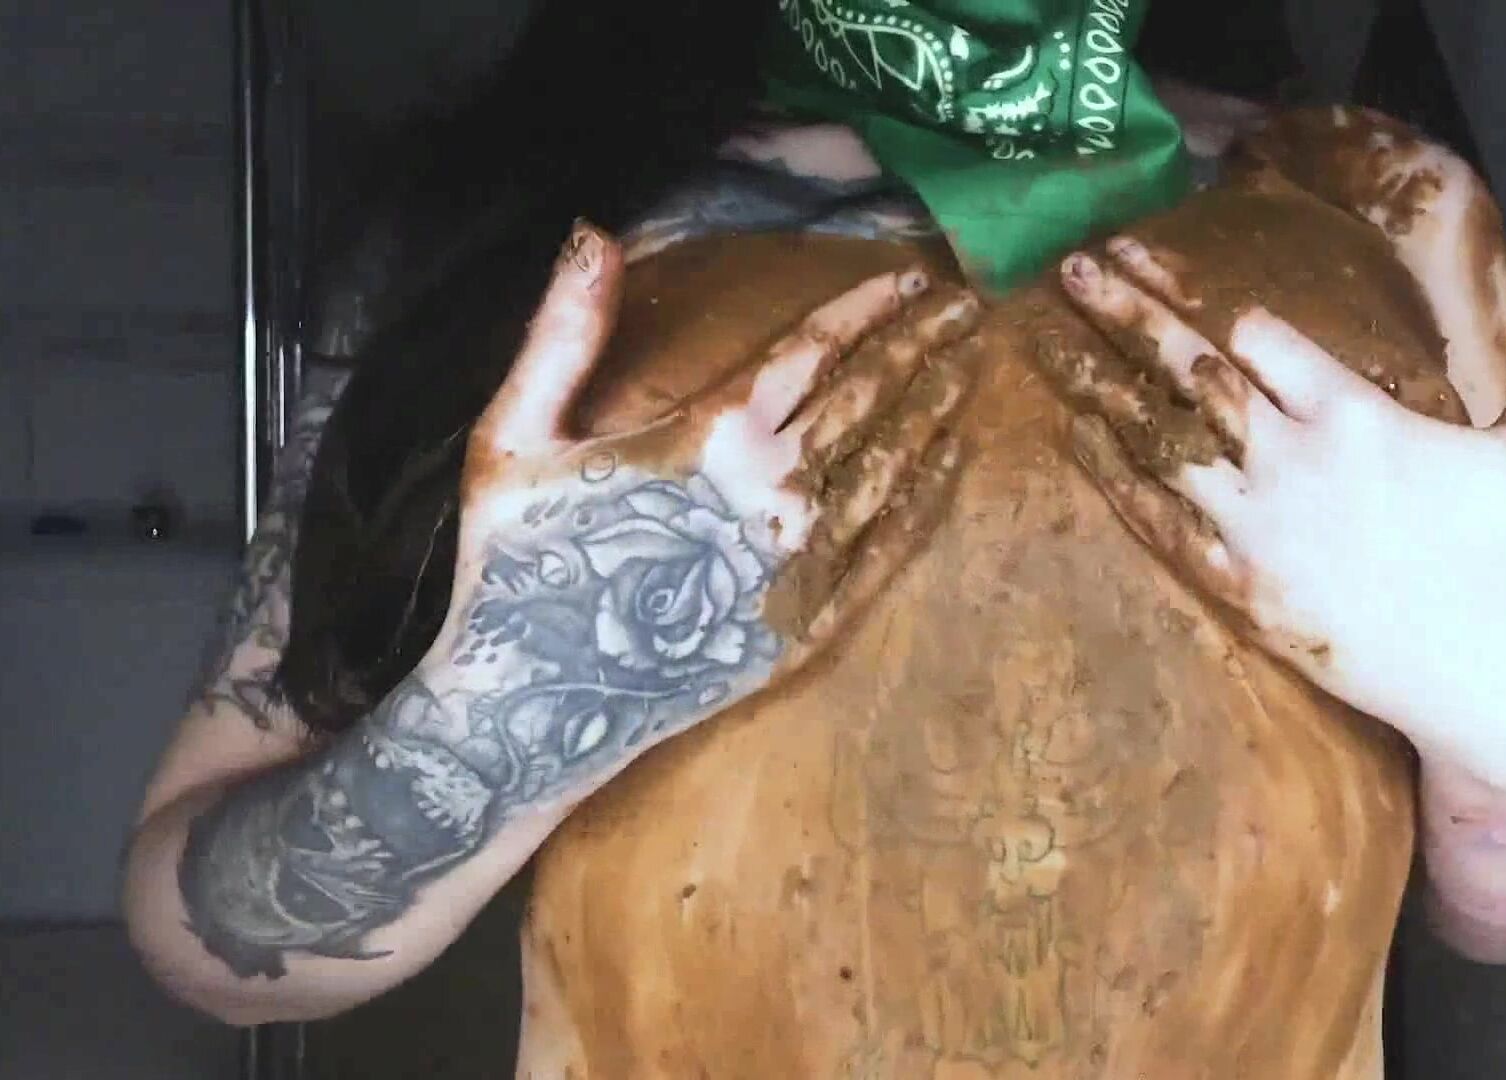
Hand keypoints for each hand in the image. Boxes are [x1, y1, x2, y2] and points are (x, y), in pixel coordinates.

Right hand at [427, 221, 978, 792]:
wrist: (534, 709)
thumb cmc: (514, 565)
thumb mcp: (515, 436)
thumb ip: (563, 332)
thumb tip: (592, 230)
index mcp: (710, 439)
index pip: (812, 352)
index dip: (864, 309)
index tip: (908, 277)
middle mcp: (774, 495)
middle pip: (867, 401)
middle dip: (919, 347)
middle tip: (966, 306)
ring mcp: (801, 564)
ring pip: (889, 468)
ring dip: (934, 410)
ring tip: (969, 365)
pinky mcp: (809, 624)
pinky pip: (884, 548)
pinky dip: (923, 498)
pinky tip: (949, 462)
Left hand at [1044, 234, 1505, 787]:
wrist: (1498, 688)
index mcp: (1358, 416)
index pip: (1260, 332)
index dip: (1202, 290)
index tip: (1147, 252)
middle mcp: (1294, 463)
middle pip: (1191, 370)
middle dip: (1128, 310)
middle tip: (1073, 266)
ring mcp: (1260, 531)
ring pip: (1161, 441)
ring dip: (1101, 384)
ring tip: (1047, 338)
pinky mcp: (1243, 592)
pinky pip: (1163, 527)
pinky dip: (1117, 480)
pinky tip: (1078, 439)